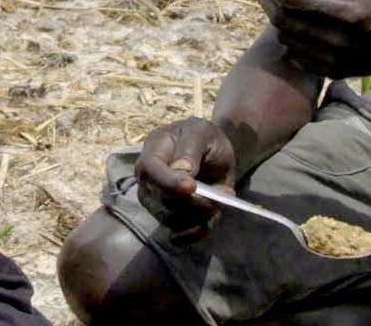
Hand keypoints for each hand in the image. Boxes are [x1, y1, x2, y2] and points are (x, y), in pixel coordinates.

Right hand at [135, 117, 236, 242]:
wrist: (212, 153)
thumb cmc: (204, 139)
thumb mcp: (201, 133)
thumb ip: (190, 150)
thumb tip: (181, 172)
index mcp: (153, 152)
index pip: (150, 171)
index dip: (168, 182)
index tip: (191, 188)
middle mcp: (148, 181)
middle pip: (163, 201)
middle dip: (195, 203)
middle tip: (222, 194)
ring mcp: (155, 202)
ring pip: (172, 221)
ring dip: (200, 217)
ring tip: (220, 201)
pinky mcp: (167, 219)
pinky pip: (176, 237)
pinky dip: (196, 234)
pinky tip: (209, 222)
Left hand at [251, 0, 370, 78]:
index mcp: (345, 13)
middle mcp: (336, 39)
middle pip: (284, 20)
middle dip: (268, 1)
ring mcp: (333, 59)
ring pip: (287, 38)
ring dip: (276, 19)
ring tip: (278, 4)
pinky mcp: (332, 71)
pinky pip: (297, 56)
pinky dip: (289, 39)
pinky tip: (294, 26)